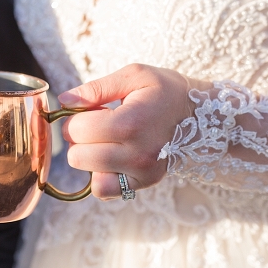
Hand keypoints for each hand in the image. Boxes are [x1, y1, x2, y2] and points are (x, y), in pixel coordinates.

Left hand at [58, 64, 206, 199]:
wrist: (203, 115)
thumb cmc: (165, 91)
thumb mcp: (134, 76)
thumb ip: (96, 88)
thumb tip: (64, 100)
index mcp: (131, 122)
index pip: (77, 129)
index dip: (75, 118)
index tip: (92, 110)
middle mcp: (137, 153)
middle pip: (78, 155)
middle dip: (79, 139)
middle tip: (98, 125)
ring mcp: (142, 172)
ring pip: (89, 174)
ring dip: (89, 157)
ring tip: (107, 140)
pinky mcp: (145, 183)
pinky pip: (105, 191)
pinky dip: (100, 177)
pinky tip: (111, 158)